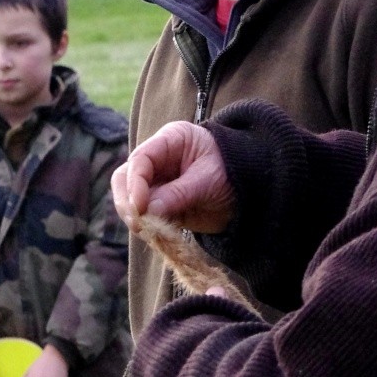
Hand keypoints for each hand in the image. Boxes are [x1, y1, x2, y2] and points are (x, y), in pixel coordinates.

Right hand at [111, 121, 233, 234]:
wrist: (251, 193)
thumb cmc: (233, 173)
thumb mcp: (208, 180)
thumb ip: (178, 193)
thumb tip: (148, 211)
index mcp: (170, 141)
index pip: (140, 159)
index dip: (135, 184)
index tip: (140, 207)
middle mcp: (158, 161)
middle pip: (125, 178)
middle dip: (127, 201)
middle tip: (138, 223)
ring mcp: (157, 183)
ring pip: (129, 199)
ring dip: (135, 217)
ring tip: (148, 231)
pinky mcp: (160, 205)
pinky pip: (144, 216)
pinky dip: (147, 227)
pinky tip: (156, 235)